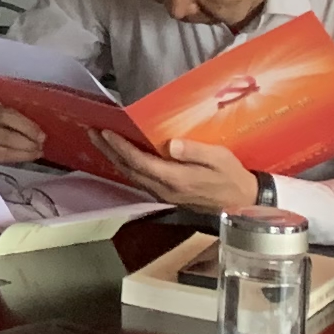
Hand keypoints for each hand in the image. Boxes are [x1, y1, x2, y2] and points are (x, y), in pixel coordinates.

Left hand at [104, 136, 257, 213]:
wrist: (241, 202)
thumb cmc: (231, 176)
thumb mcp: (220, 159)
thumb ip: (195, 152)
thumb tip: (171, 144)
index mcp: (176, 179)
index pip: (140, 162)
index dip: (121, 147)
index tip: (106, 131)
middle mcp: (164, 189)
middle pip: (129, 169)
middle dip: (109, 151)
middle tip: (92, 132)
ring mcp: (163, 194)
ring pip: (131, 176)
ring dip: (114, 158)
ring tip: (100, 141)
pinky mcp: (165, 195)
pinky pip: (139, 180)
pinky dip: (126, 166)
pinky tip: (120, 156)